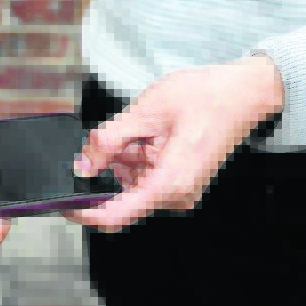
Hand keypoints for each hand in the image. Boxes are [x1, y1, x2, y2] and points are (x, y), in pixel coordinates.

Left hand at [62, 56, 283, 232]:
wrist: (242, 92)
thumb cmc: (205, 97)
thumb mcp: (146, 111)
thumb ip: (108, 139)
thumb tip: (82, 163)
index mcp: (168, 183)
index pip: (115, 214)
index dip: (84, 211)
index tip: (63, 201)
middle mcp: (175, 194)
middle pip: (120, 197)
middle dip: (101, 173)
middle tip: (96, 144)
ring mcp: (178, 189)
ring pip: (129, 186)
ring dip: (117, 162)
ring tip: (130, 130)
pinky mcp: (178, 180)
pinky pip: (143, 177)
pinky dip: (131, 159)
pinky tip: (137, 135)